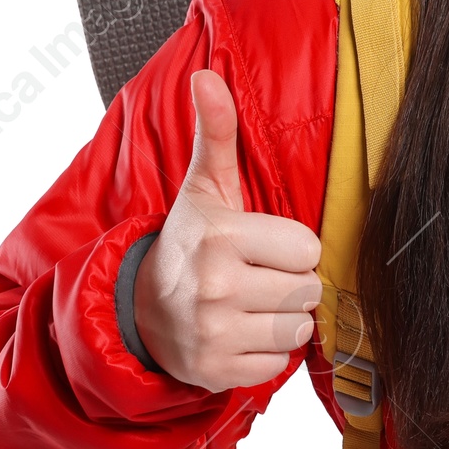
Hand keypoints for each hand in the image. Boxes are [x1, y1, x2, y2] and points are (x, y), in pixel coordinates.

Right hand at [132, 69, 322, 391]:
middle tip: (257, 276)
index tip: (262, 246)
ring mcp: (214, 334)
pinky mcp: (217, 372)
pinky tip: (240, 333)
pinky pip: (280, 365)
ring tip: (250, 304)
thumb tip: (207, 76)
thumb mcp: (204, 187)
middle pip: (308, 290)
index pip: (308, 249)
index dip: (292, 248)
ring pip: (299, 329)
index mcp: (221, 237)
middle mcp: (216, 287)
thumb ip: (216, 133)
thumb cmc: (189, 242)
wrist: (140, 309)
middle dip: (290, 284)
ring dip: (283, 319)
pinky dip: (266, 354)